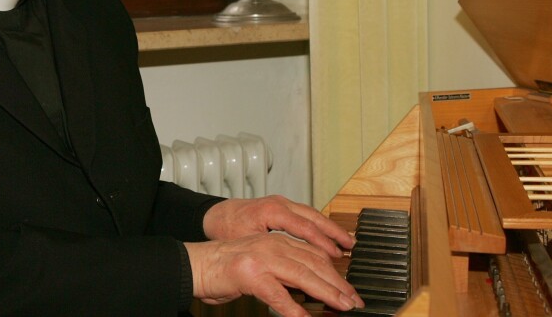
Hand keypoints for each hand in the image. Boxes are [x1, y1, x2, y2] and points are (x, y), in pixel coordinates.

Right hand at [185, 233, 363, 316]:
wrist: (197, 264)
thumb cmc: (227, 268)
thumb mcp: (262, 261)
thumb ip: (285, 269)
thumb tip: (313, 287)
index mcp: (277, 241)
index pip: (314, 255)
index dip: (335, 273)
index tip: (349, 290)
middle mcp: (273, 245)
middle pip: (315, 264)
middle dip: (338, 285)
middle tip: (354, 302)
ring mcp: (262, 258)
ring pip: (303, 276)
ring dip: (326, 294)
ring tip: (341, 307)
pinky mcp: (250, 275)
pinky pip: (278, 296)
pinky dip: (294, 310)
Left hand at [202, 195, 355, 258]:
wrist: (212, 215)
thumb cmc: (225, 228)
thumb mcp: (246, 246)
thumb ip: (271, 257)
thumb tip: (289, 282)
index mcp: (272, 210)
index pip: (304, 227)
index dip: (322, 243)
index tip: (336, 256)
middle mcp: (280, 203)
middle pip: (314, 218)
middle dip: (334, 234)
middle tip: (351, 248)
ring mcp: (281, 203)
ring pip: (312, 214)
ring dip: (331, 229)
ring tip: (348, 243)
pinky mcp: (281, 207)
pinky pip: (306, 214)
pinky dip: (320, 225)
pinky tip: (329, 237)